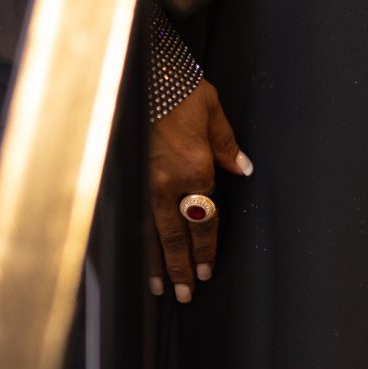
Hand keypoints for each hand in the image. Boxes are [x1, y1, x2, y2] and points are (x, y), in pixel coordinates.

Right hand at [148, 81, 251, 302]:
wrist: (140, 73)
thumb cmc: (180, 88)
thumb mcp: (213, 111)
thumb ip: (227, 145)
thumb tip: (242, 168)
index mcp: (196, 168)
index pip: (206, 218)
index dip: (207, 247)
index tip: (207, 270)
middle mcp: (168, 182)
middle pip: (177, 234)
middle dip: (181, 267)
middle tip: (186, 295)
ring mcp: (142, 181)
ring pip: (151, 232)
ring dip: (156, 262)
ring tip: (159, 288)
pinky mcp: (125, 176)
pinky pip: (131, 217)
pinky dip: (134, 240)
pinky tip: (133, 258)